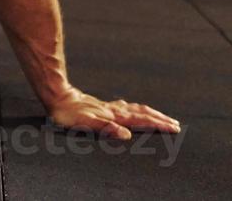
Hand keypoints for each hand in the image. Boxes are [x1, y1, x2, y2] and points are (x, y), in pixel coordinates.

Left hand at [46, 89, 180, 139]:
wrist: (56, 95)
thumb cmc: (68, 113)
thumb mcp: (85, 123)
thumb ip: (105, 128)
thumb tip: (126, 135)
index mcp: (114, 116)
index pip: (141, 120)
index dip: (158, 124)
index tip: (174, 128)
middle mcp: (114, 110)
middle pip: (142, 113)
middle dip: (159, 119)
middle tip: (175, 124)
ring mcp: (108, 107)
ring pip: (134, 109)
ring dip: (149, 113)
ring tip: (161, 117)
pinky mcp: (101, 106)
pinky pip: (124, 107)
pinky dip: (134, 109)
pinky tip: (130, 109)